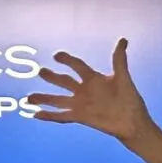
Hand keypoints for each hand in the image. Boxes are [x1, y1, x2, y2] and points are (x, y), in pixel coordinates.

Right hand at [27, 38, 152, 143]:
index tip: (56, 56)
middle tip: (40, 71)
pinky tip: (36, 115)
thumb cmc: (130, 100)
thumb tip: (123, 40)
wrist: (133, 122)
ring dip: (43, 98)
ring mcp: (81, 104)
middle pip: (64, 81)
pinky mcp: (80, 117)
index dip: (67, 60)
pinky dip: (49, 115)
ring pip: (58, 100)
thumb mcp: (124, 77)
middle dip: (51, 77)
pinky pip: (62, 116)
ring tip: (28, 98)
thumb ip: (119, 59)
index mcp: (93, 79)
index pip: (77, 66)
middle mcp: (84, 91)